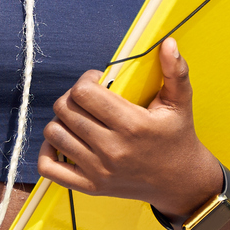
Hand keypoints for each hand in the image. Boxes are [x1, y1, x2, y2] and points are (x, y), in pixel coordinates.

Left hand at [37, 38, 224, 216]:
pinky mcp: (91, 187)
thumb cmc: (178, 137)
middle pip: (65, 110)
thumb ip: (175, 71)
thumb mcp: (180, 103)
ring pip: (54, 134)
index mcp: (132, 125)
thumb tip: (168, 43)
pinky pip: (50, 168)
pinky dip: (48, 151)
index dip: (86, 80)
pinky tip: (63, 140)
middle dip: (72, 96)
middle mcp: (113, 150)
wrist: (180, 182)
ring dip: (61, 120)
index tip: (98, 81)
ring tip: (79, 117)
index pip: (84, 93)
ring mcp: (99, 171)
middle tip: (88, 98)